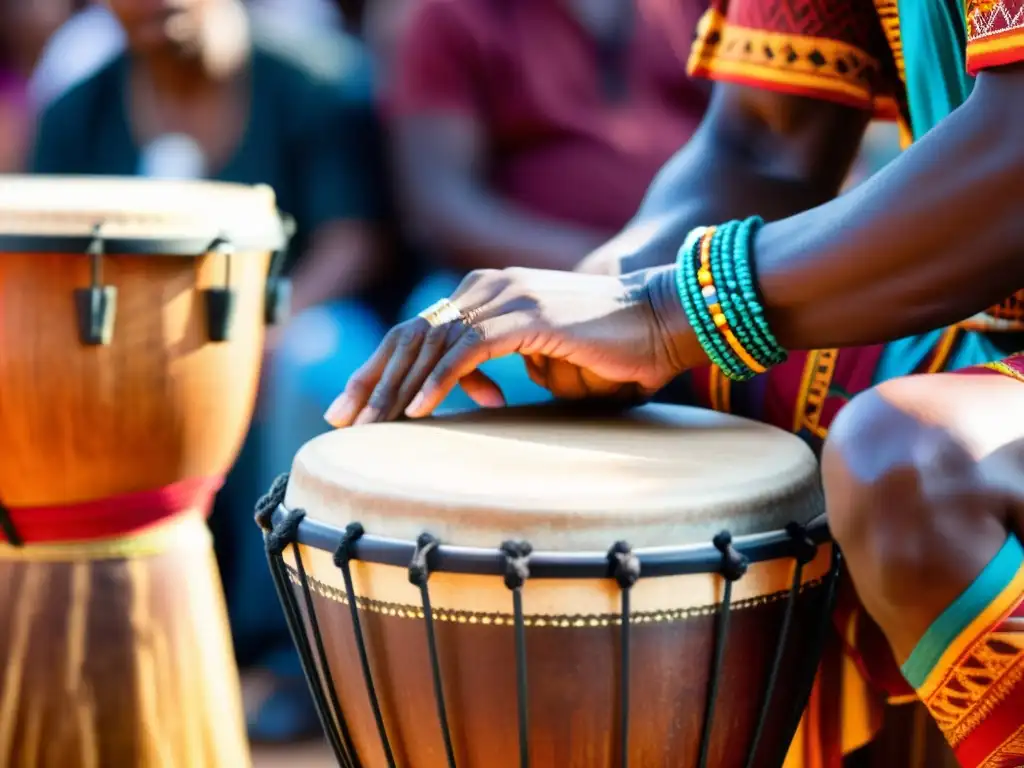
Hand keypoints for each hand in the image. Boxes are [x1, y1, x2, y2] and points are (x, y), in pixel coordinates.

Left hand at [324, 266, 701, 426]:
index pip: (417, 332)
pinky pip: (469, 351)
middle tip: (341, 420)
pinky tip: (418, 411)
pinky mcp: (527, 316)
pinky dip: (440, 381)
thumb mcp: (539, 358)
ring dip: (397, 389)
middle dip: (371, 380)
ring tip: (370, 428)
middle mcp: (486, 287)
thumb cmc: (607, 348)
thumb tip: (471, 394)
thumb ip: (500, 366)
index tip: (353, 407)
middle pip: (410, 335)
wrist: (661, 321)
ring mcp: (505, 297)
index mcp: (484, 294)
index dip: (378, 369)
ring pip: (432, 344)